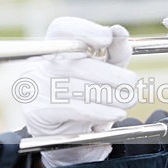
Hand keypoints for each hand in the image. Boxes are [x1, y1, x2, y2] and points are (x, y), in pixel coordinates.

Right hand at [20, 17, 136, 167]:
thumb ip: (114, 53)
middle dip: (111, 74)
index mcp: (54, 49)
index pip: (62, 29)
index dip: (85, 30)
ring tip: (129, 100)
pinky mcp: (38, 113)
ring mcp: (36, 88)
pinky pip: (73, 109)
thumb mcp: (104, 73)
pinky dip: (99, 111)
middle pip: (77, 62)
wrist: (66, 138)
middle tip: (131, 83)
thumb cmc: (85, 98)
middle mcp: (41, 65)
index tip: (107, 39)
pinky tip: (116, 113)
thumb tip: (120, 33)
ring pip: (78, 87)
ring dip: (110, 95)